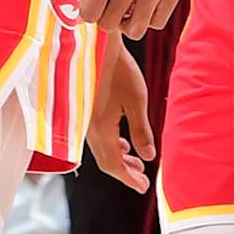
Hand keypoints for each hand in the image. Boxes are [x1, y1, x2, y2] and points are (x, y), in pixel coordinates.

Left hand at [80, 0, 190, 35]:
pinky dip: (149, 16)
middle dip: (106, 16)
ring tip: (128, 5)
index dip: (88, 11)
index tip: (92, 2)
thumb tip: (82, 11)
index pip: (90, 14)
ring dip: (128, 22)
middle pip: (110, 24)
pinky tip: (145, 1)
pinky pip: (158, 21)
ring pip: (136, 30)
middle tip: (110, 2)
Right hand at [86, 37, 155, 190]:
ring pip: (101, 150)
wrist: (92, 45)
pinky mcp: (85, 112)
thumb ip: (141, 130)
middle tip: (142, 179)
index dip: (129, 178)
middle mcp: (89, 129)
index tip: (143, 187)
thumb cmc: (117, 69)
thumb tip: (149, 156)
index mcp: (101, 129)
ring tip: (137, 162)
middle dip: (125, 172)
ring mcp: (84, 121)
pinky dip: (111, 146)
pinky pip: (97, 138)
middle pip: (106, 161)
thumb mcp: (136, 100)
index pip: (114, 165)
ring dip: (119, 159)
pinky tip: (122, 142)